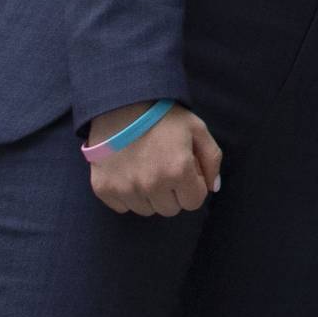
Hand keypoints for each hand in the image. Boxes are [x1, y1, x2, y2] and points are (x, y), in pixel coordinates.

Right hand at [87, 103, 220, 216]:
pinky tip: (130, 173)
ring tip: (148, 169)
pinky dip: (128, 195)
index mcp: (178, 172)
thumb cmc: (164, 117)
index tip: (186, 171)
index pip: (194, 202)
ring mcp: (125, 190)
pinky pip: (123, 207)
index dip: (193, 186)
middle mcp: (152, 186)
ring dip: (151, 196)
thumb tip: (213, 187)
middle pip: (170, 209)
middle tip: (166, 169)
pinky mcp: (104, 190)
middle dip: (174, 193)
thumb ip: (212, 159)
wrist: (122, 105)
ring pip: (147, 210)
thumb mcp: (197, 129)